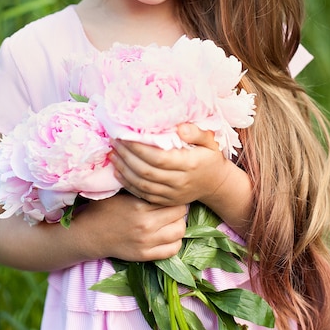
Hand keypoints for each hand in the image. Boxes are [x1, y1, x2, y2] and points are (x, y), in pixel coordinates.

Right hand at [79, 193, 186, 261]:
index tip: (171, 195)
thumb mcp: (121, 192)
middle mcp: (146, 225)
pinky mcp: (145, 255)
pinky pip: (172, 250)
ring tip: (171, 221)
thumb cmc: (105, 209)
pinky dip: (174, 242)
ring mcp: (147, 242)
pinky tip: (167, 235)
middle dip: (179, 209)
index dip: (174, 196)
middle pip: (180, 215)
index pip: (172, 200)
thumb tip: (159, 175)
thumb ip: (141, 187)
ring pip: (180, 232)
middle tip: (172, 207)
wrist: (90, 233)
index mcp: (140, 206)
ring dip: (178, 225)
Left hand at [110, 123, 229, 206]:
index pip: (159, 157)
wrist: (216, 184)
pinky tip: (117, 171)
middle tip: (114, 140)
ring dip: (124, 168)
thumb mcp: (210, 141)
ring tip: (113, 153)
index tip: (126, 135)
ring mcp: (172, 193)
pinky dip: (128, 183)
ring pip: (142, 183)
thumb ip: (196, 132)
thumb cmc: (210, 157)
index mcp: (190, 164)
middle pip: (147, 170)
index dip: (139, 147)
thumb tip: (180, 128)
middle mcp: (180, 181)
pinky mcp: (165, 201)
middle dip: (127, 155)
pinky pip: (143, 194)